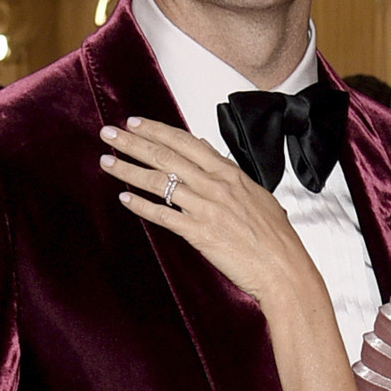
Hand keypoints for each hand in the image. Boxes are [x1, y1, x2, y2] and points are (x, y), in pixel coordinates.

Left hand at [99, 119, 312, 307]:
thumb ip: (229, 171)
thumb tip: (208, 150)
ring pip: (159, 181)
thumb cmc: (275, 236)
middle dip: (133, 142)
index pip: (186, 142)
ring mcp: (205, 208)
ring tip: (107, 161)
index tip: (135, 123)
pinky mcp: (199, 232)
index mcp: (229, 173)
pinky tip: (125, 198)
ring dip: (128, 170)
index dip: (157, 131)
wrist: (284, 267)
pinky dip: (141, 206)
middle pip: (166, 156)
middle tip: (108, 133)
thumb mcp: (256, 194)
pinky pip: (163, 215)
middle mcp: (215, 185)